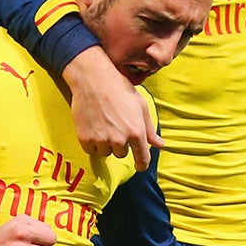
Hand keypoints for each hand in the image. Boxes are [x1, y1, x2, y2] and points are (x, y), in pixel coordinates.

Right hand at [65, 47, 160, 168]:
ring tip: (103, 123)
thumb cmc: (119, 89)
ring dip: (105, 143)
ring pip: (106, 152)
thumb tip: (160, 145)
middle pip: (121, 154)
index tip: (139, 166)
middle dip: (120, 143)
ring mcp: (102, 140)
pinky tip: (93, 126)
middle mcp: (120, 139)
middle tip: (115, 124)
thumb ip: (150, 130)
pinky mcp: (86, 139)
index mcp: (137, 132)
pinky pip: (91, 150)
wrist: (93, 79)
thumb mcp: (141, 107)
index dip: (141, 164)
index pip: (142, 159)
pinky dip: (92, 142)